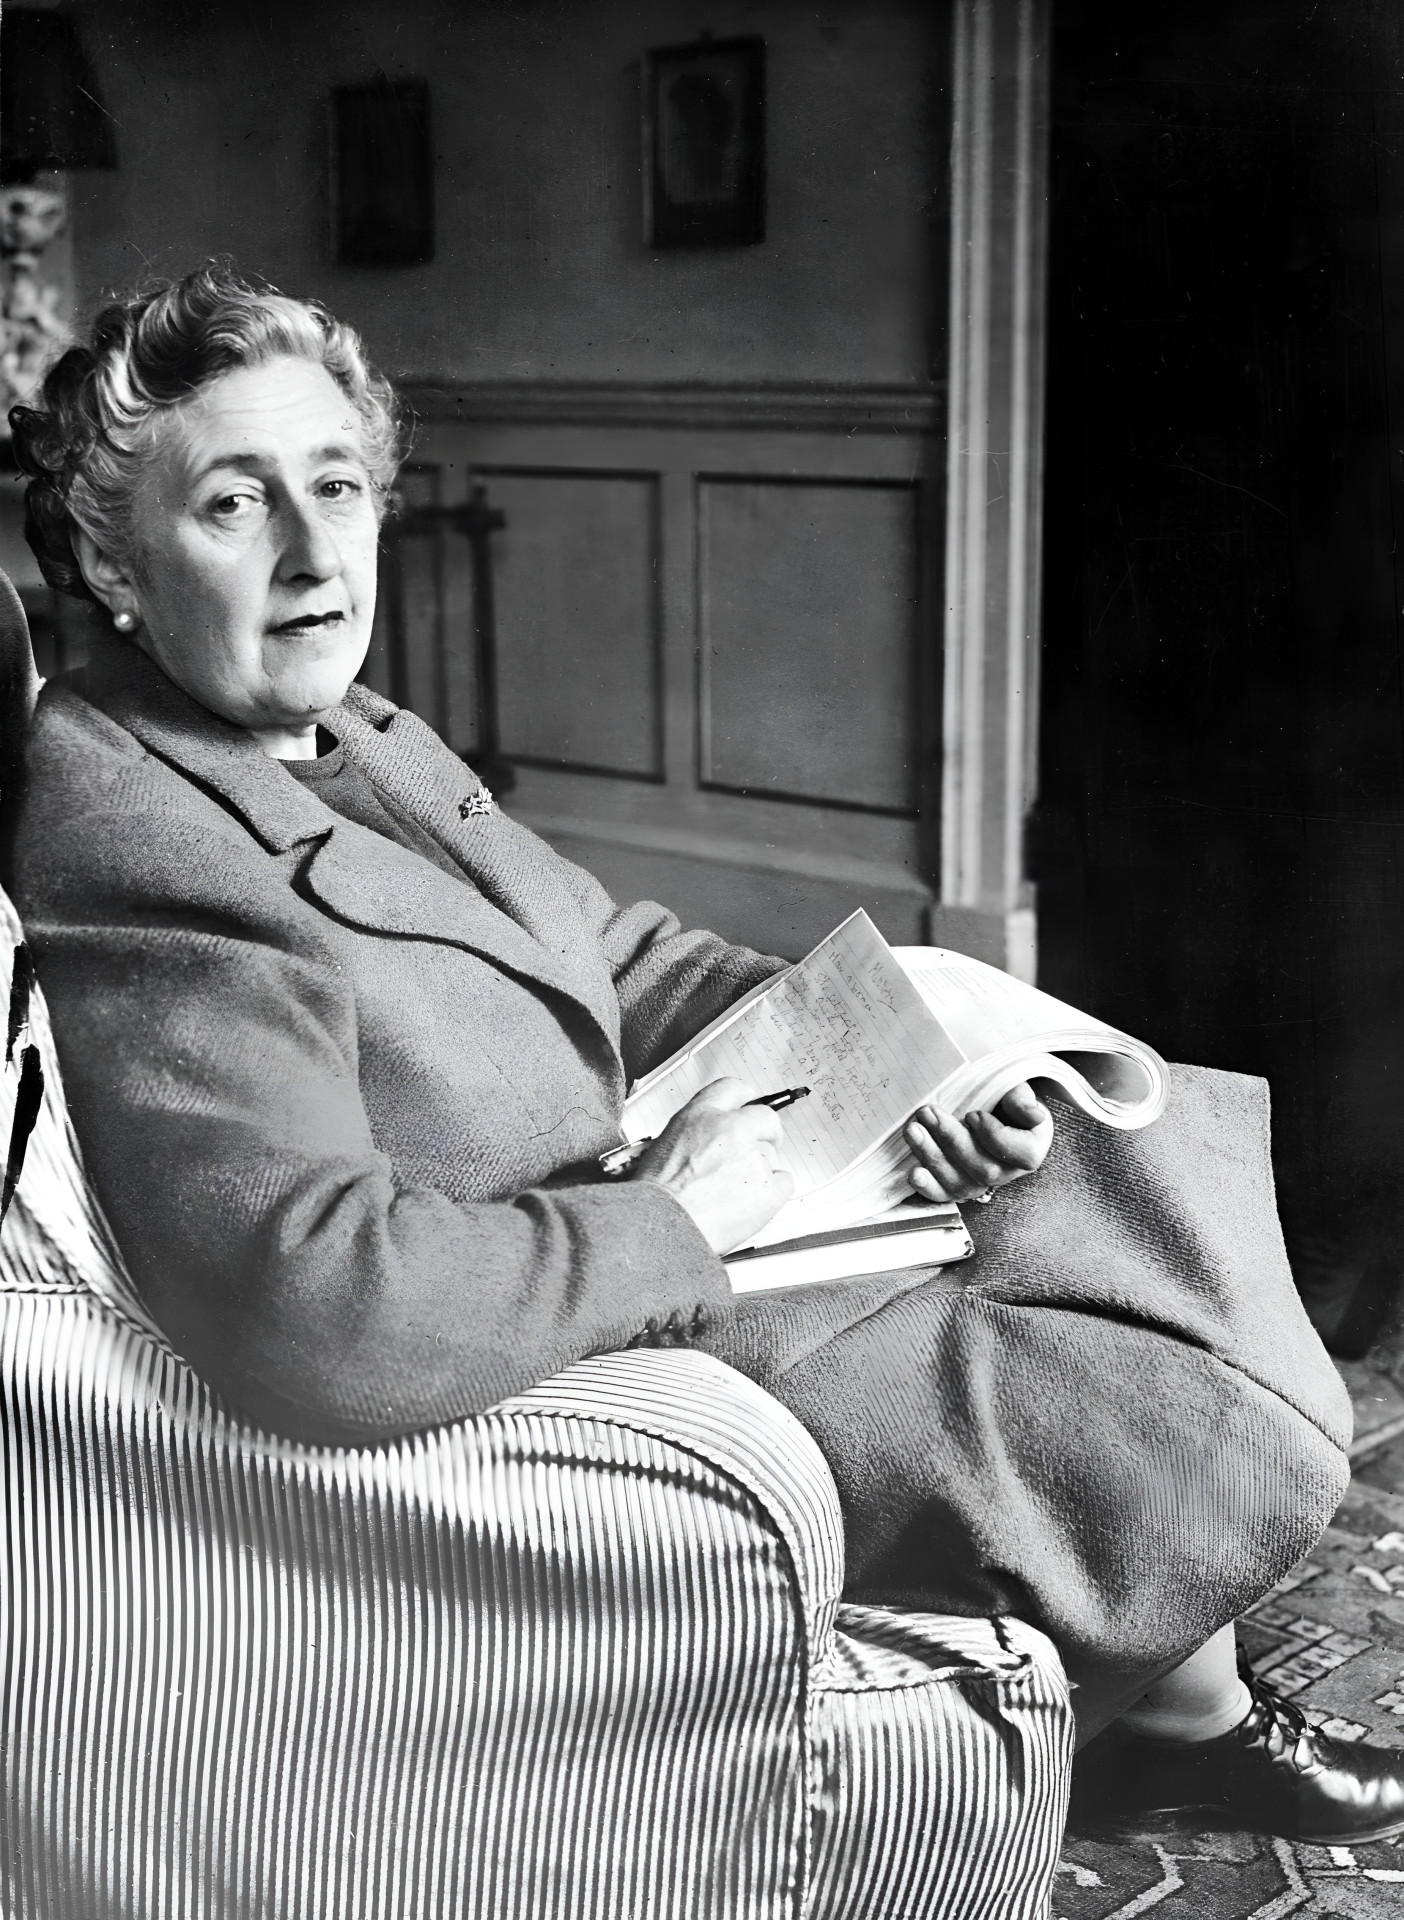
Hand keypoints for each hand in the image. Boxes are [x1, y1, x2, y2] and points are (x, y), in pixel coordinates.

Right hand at [632, 1077, 795, 1254]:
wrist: (659, 1228)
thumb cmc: (655, 1197)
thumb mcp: (664, 1145)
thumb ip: (697, 1133)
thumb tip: (713, 1137)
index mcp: (700, 1116)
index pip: (734, 1089)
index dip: (745, 1099)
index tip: (750, 1107)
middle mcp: (730, 1130)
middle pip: (765, 1118)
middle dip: (765, 1133)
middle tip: (756, 1152)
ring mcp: (752, 1158)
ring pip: (772, 1156)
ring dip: (760, 1170)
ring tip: (732, 1193)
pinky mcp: (767, 1188)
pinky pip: (785, 1182)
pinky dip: (773, 1192)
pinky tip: (749, 1203)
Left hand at [904, 1081, 1052, 1204]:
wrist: (986, 1105)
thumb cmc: (1002, 1097)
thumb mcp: (1016, 1090)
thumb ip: (1021, 1099)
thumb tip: (1035, 1115)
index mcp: (1031, 1148)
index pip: (1021, 1154)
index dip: (995, 1137)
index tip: (973, 1114)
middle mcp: (1008, 1171)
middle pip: (983, 1169)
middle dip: (952, 1140)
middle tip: (928, 1112)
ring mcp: (982, 1183)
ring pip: (961, 1183)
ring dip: (933, 1157)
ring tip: (913, 1131)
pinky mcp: (958, 1185)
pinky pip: (945, 1195)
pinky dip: (928, 1187)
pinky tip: (914, 1173)